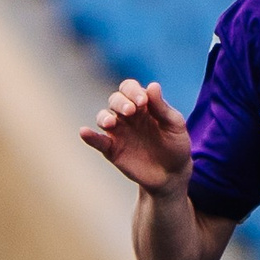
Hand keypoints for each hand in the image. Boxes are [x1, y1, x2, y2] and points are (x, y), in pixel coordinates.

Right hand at [80, 79, 193, 198]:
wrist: (172, 174)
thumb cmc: (175, 145)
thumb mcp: (174, 124)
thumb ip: (161, 107)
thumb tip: (152, 85)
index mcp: (143, 105)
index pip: (130, 89)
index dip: (133, 91)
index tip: (143, 101)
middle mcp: (127, 116)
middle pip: (115, 100)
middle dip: (120, 103)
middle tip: (131, 111)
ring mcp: (118, 132)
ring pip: (103, 117)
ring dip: (105, 117)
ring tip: (111, 123)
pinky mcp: (112, 149)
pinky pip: (97, 141)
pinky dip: (89, 136)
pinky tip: (84, 132)